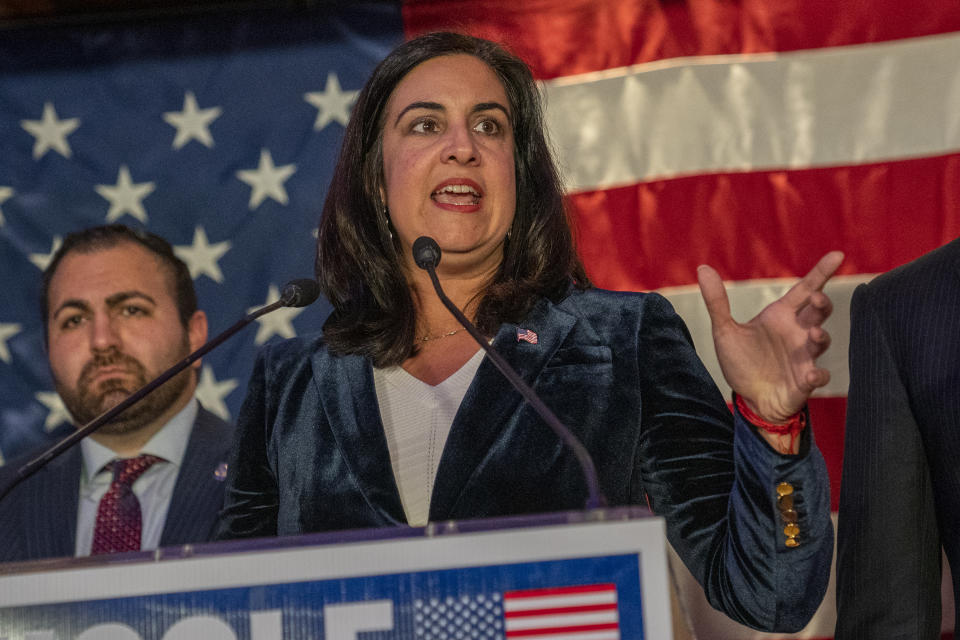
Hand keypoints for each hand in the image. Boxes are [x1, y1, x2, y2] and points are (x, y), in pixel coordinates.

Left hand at [697, 251, 843, 422]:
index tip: (837, 254)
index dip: (821, 272)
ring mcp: (804, 357)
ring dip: (821, 337)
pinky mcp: (804, 381)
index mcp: (781, 317)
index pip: (804, 290)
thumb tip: (702, 268)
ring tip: (814, 334)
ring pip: (821, 341)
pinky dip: (817, 376)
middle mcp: (797, 333)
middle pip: (818, 312)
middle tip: (817, 298)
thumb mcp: (725, 331)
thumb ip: (717, 302)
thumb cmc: (743, 362)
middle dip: (822, 304)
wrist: (749, 399)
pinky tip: (811, 376)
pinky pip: (818, 377)